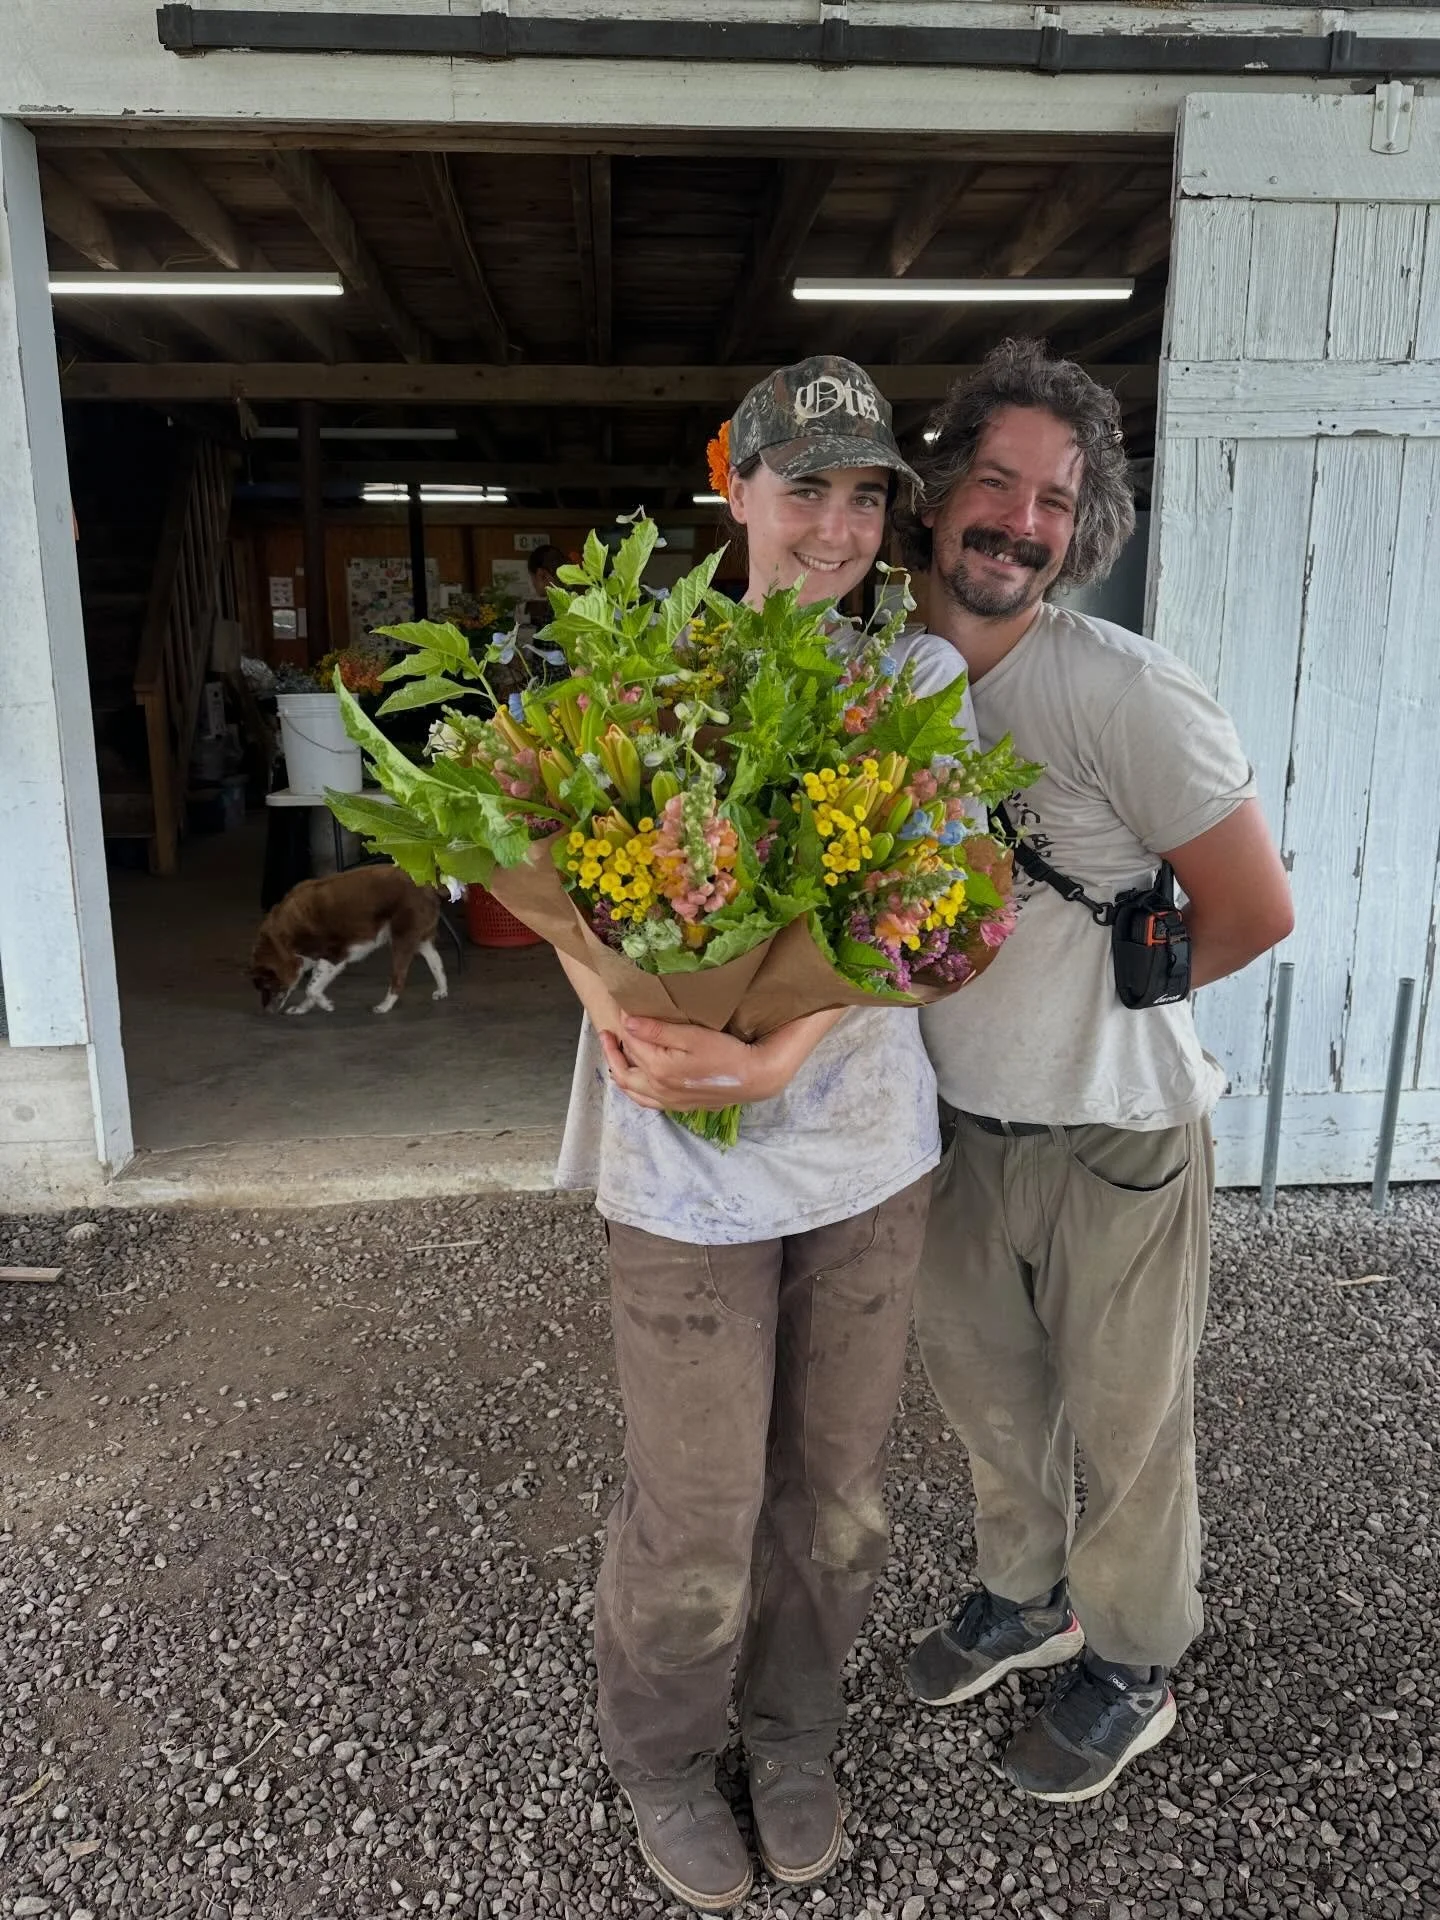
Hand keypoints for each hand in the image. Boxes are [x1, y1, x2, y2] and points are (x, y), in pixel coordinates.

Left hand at [600, 1017, 763, 1111]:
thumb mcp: (692, 1036)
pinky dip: (633, 1089)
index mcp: (658, 1069)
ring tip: (615, 1054)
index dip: (624, 1023)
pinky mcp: (678, 1105)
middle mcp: (658, 1088)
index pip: (632, 1043)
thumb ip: (657, 1031)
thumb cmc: (726, 1053)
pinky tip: (635, 1079)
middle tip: (606, 1031)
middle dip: (613, 1049)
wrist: (753, 1078)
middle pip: (625, 1068)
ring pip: (631, 1088)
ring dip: (619, 1070)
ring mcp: (667, 1100)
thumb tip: (626, 1022)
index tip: (622, 1007)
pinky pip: (645, 1101)